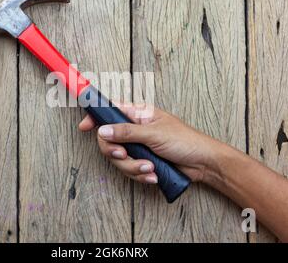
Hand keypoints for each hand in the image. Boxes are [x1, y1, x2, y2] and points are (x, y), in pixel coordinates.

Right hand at [79, 103, 224, 183]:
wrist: (203, 163)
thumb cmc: (185, 141)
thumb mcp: (154, 134)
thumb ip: (126, 132)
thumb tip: (102, 131)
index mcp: (139, 114)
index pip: (111, 111)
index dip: (96, 117)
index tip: (84, 127)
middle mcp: (136, 129)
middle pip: (110, 140)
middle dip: (116, 152)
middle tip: (124, 156)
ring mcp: (139, 147)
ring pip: (119, 159)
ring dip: (133, 167)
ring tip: (149, 168)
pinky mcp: (143, 162)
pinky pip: (130, 170)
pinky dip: (140, 175)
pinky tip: (153, 176)